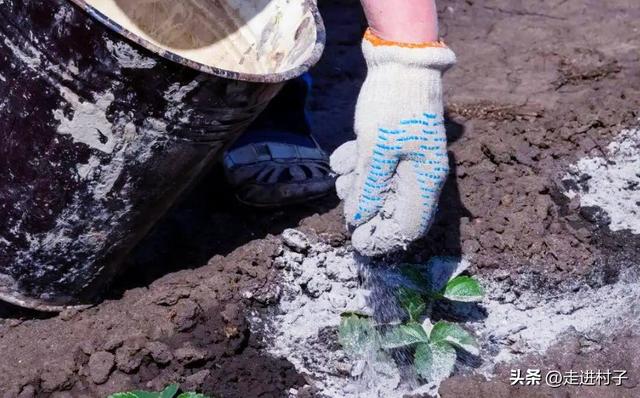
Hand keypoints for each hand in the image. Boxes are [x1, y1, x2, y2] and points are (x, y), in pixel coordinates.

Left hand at [330, 31, 454, 255]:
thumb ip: (369, 187)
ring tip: (344, 169)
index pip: (409, 227)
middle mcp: (420, 174)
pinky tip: (345, 153)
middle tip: (346, 192)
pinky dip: (359, 165)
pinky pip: (376, 167)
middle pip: (391, 209)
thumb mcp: (376, 149)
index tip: (356, 241)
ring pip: (380, 189)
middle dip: (364, 205)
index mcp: (425, 180)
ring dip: (357, 184)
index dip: (383, 239)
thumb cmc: (393, 105)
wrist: (400, 60)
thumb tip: (358, 218)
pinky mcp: (395, 146)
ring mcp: (408, 160)